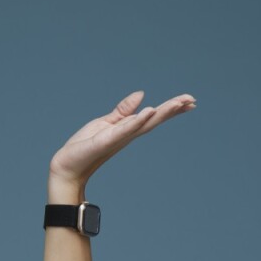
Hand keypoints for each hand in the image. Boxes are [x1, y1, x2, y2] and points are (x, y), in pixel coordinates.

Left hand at [48, 90, 195, 192]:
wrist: (67, 164)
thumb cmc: (86, 145)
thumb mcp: (106, 122)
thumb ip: (123, 110)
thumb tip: (142, 95)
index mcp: (128, 129)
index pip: (153, 116)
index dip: (171, 109)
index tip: (190, 101)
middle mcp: (127, 134)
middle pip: (154, 119)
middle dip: (173, 110)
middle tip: (192, 101)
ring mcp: (118, 138)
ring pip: (144, 123)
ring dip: (161, 112)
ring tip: (178, 102)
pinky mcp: (106, 140)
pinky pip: (124, 129)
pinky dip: (137, 120)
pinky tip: (149, 111)